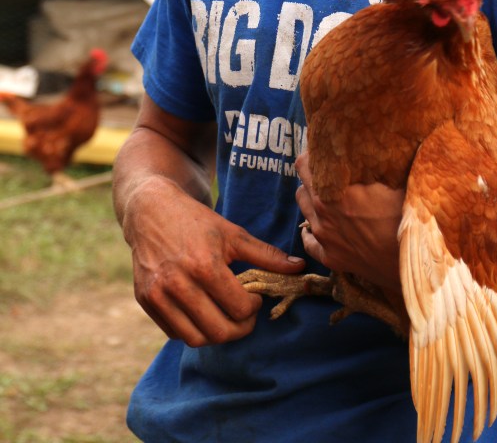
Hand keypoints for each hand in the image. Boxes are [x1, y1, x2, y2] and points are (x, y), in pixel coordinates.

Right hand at [124, 176, 304, 346]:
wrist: (151, 210)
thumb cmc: (197, 221)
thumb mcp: (233, 233)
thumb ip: (266, 254)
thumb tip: (299, 267)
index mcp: (204, 266)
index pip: (239, 308)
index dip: (254, 309)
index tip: (255, 299)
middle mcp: (178, 284)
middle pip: (218, 331)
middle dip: (239, 329)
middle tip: (245, 316)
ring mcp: (158, 295)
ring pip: (195, 339)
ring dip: (216, 334)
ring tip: (225, 317)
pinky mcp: (145, 300)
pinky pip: (173, 333)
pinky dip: (191, 330)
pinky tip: (202, 312)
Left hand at [295, 153, 404, 294]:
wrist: (409, 260)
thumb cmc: (405, 216)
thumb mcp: (392, 180)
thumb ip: (375, 164)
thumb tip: (374, 141)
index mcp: (333, 190)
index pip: (304, 164)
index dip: (312, 154)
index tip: (322, 150)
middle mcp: (322, 213)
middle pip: (302, 186)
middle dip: (312, 177)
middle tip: (328, 173)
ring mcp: (323, 237)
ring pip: (303, 209)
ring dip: (311, 200)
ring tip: (326, 196)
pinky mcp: (330, 258)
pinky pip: (307, 241)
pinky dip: (310, 231)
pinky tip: (316, 226)